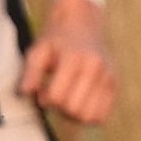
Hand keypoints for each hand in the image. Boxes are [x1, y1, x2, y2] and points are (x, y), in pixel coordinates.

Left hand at [19, 0, 118, 127]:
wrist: (82, 23)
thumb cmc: (56, 40)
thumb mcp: (37, 51)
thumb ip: (30, 73)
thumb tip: (26, 94)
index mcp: (73, 59)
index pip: (57, 97)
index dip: (46, 100)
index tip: (43, 91)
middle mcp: (95, 68)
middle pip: (74, 110)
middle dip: (60, 109)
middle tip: (55, 96)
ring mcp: (108, 76)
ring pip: (90, 117)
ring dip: (74, 116)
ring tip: (68, 101)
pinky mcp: (114, 84)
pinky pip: (102, 115)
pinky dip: (89, 116)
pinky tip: (80, 103)